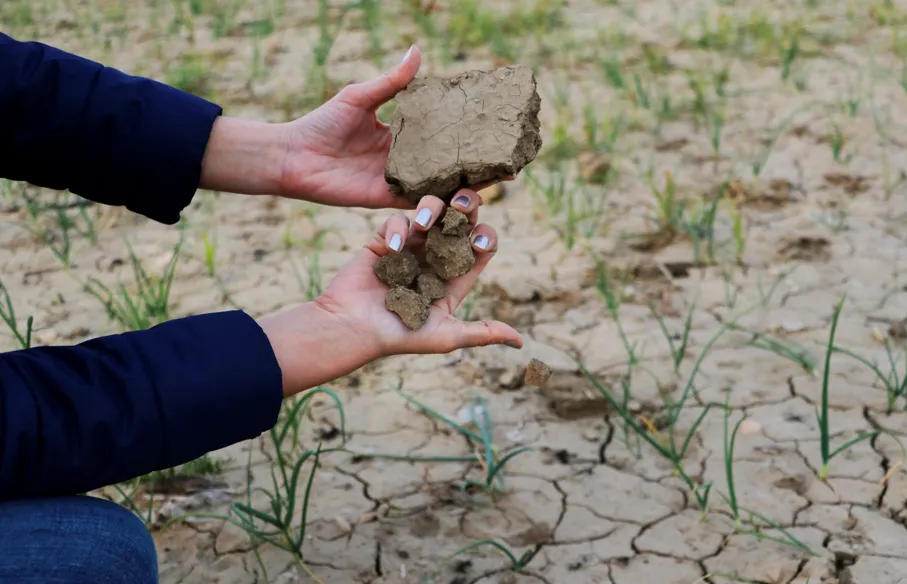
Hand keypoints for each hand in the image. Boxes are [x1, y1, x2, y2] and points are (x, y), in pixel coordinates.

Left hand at [198, 44, 509, 208]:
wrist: (294, 156)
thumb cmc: (322, 123)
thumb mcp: (360, 97)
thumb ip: (392, 83)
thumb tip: (418, 52)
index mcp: (401, 137)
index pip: (440, 137)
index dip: (465, 137)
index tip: (494, 132)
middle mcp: (405, 163)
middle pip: (447, 166)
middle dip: (476, 167)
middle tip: (508, 163)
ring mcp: (398, 184)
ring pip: (439, 188)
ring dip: (465, 187)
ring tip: (494, 182)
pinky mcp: (387, 201)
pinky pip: (419, 204)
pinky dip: (440, 203)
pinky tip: (464, 199)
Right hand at [257, 188, 522, 396]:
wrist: (352, 329)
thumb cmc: (400, 337)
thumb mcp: (446, 335)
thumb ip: (482, 333)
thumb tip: (521, 343)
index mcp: (454, 277)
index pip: (480, 247)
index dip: (484, 238)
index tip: (477, 243)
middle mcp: (435, 257)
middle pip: (460, 221)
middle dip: (467, 208)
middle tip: (463, 207)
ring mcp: (410, 246)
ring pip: (430, 210)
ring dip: (434, 208)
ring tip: (427, 222)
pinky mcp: (383, 239)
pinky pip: (396, 220)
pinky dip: (397, 229)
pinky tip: (393, 248)